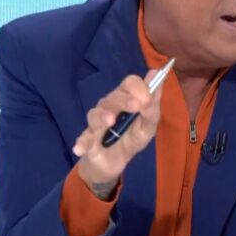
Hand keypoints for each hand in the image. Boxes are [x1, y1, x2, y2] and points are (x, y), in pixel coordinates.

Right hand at [72, 70, 163, 197]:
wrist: (116, 161)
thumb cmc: (132, 138)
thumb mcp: (148, 125)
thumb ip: (152, 104)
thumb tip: (156, 74)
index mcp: (125, 98)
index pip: (130, 83)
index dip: (139, 88)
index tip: (148, 100)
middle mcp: (109, 106)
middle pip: (114, 97)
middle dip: (124, 100)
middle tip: (136, 107)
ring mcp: (96, 122)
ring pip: (96, 114)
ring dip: (102, 117)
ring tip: (110, 121)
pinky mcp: (88, 139)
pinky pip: (83, 139)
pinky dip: (82, 143)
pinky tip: (80, 149)